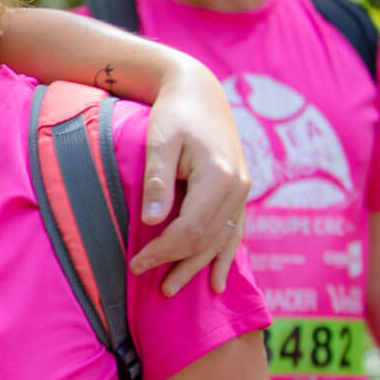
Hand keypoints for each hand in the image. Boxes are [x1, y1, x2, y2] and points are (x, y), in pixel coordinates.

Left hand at [127, 58, 250, 295]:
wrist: (199, 91)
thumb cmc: (174, 113)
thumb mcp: (160, 140)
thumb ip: (157, 180)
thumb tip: (153, 221)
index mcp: (219, 176)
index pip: (191, 229)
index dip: (164, 251)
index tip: (137, 264)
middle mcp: (238, 187)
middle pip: (207, 239)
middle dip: (177, 263)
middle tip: (150, 283)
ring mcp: (242, 191)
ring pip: (222, 240)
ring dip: (198, 267)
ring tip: (174, 289)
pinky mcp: (239, 191)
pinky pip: (234, 231)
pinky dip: (223, 257)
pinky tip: (216, 281)